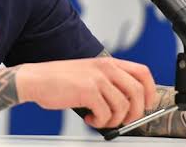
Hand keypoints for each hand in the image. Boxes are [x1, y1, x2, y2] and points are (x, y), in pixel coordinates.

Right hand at [16, 57, 156, 128]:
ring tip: (100, 119)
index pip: (143, 73)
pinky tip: (89, 118)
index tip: (147, 105)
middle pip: (138, 92)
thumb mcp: (89, 73)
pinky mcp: (87, 91)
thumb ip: (108, 84)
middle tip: (124, 120)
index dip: (150, 91)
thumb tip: (127, 105)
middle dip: (135, 112)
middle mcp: (105, 68)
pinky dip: (100, 122)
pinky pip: (106, 114)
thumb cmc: (59, 79)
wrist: (35, 79)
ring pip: (123, 106)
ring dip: (114, 120)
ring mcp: (97, 79)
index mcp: (108, 63)